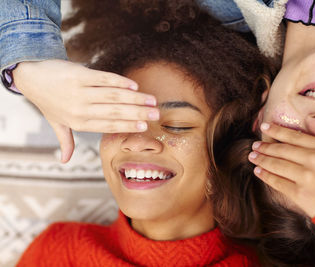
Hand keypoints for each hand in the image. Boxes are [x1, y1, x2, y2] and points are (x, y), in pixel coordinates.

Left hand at [13, 60, 158, 162]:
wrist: (32, 77)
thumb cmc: (48, 101)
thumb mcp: (56, 123)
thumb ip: (65, 141)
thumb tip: (65, 161)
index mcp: (79, 123)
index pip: (108, 125)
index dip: (127, 126)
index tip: (145, 127)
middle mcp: (80, 109)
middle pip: (115, 112)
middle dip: (138, 113)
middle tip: (156, 114)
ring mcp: (80, 91)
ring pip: (113, 96)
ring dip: (135, 98)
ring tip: (151, 100)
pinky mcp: (79, 75)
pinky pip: (104, 79)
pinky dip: (120, 82)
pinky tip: (134, 85)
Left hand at [248, 113, 314, 217]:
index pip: (295, 136)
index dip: (277, 131)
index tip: (265, 127)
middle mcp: (312, 160)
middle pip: (282, 150)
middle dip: (266, 146)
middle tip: (255, 145)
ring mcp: (304, 177)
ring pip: (277, 164)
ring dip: (262, 159)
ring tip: (252, 156)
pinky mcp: (298, 193)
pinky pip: (277, 182)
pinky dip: (266, 176)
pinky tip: (258, 171)